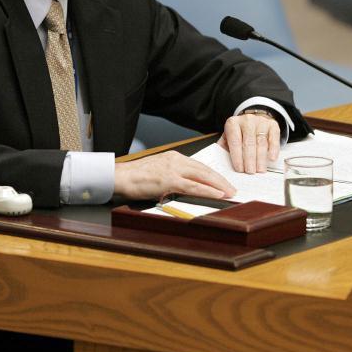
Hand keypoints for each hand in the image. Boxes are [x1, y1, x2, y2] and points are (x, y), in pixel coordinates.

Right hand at [113, 150, 235, 199]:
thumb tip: (187, 187)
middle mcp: (175, 160)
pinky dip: (207, 190)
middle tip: (233, 188)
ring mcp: (172, 169)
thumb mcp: (158, 173)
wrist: (119, 177)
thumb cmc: (135, 178)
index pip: (199, 166)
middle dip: (221, 180)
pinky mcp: (168, 180)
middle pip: (205, 169)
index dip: (213, 175)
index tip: (223, 182)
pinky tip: (217, 194)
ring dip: (218, 185)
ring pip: (202, 176)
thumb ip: (173, 177)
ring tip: (230, 192)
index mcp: (174, 157)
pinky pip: (193, 186)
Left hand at [217, 113, 280, 173]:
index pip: (235, 141)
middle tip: (250, 172)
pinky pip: (274, 138)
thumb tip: (221, 163)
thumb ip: (224, 149)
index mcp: (233, 123)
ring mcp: (261, 122)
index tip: (239, 169)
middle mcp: (247, 120)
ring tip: (259, 170)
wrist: (253, 122)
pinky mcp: (272, 125)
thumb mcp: (228, 138)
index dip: (237, 156)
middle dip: (249, 159)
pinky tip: (272, 158)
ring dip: (260, 158)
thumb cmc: (239, 134)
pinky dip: (273, 149)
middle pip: (248, 142)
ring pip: (261, 142)